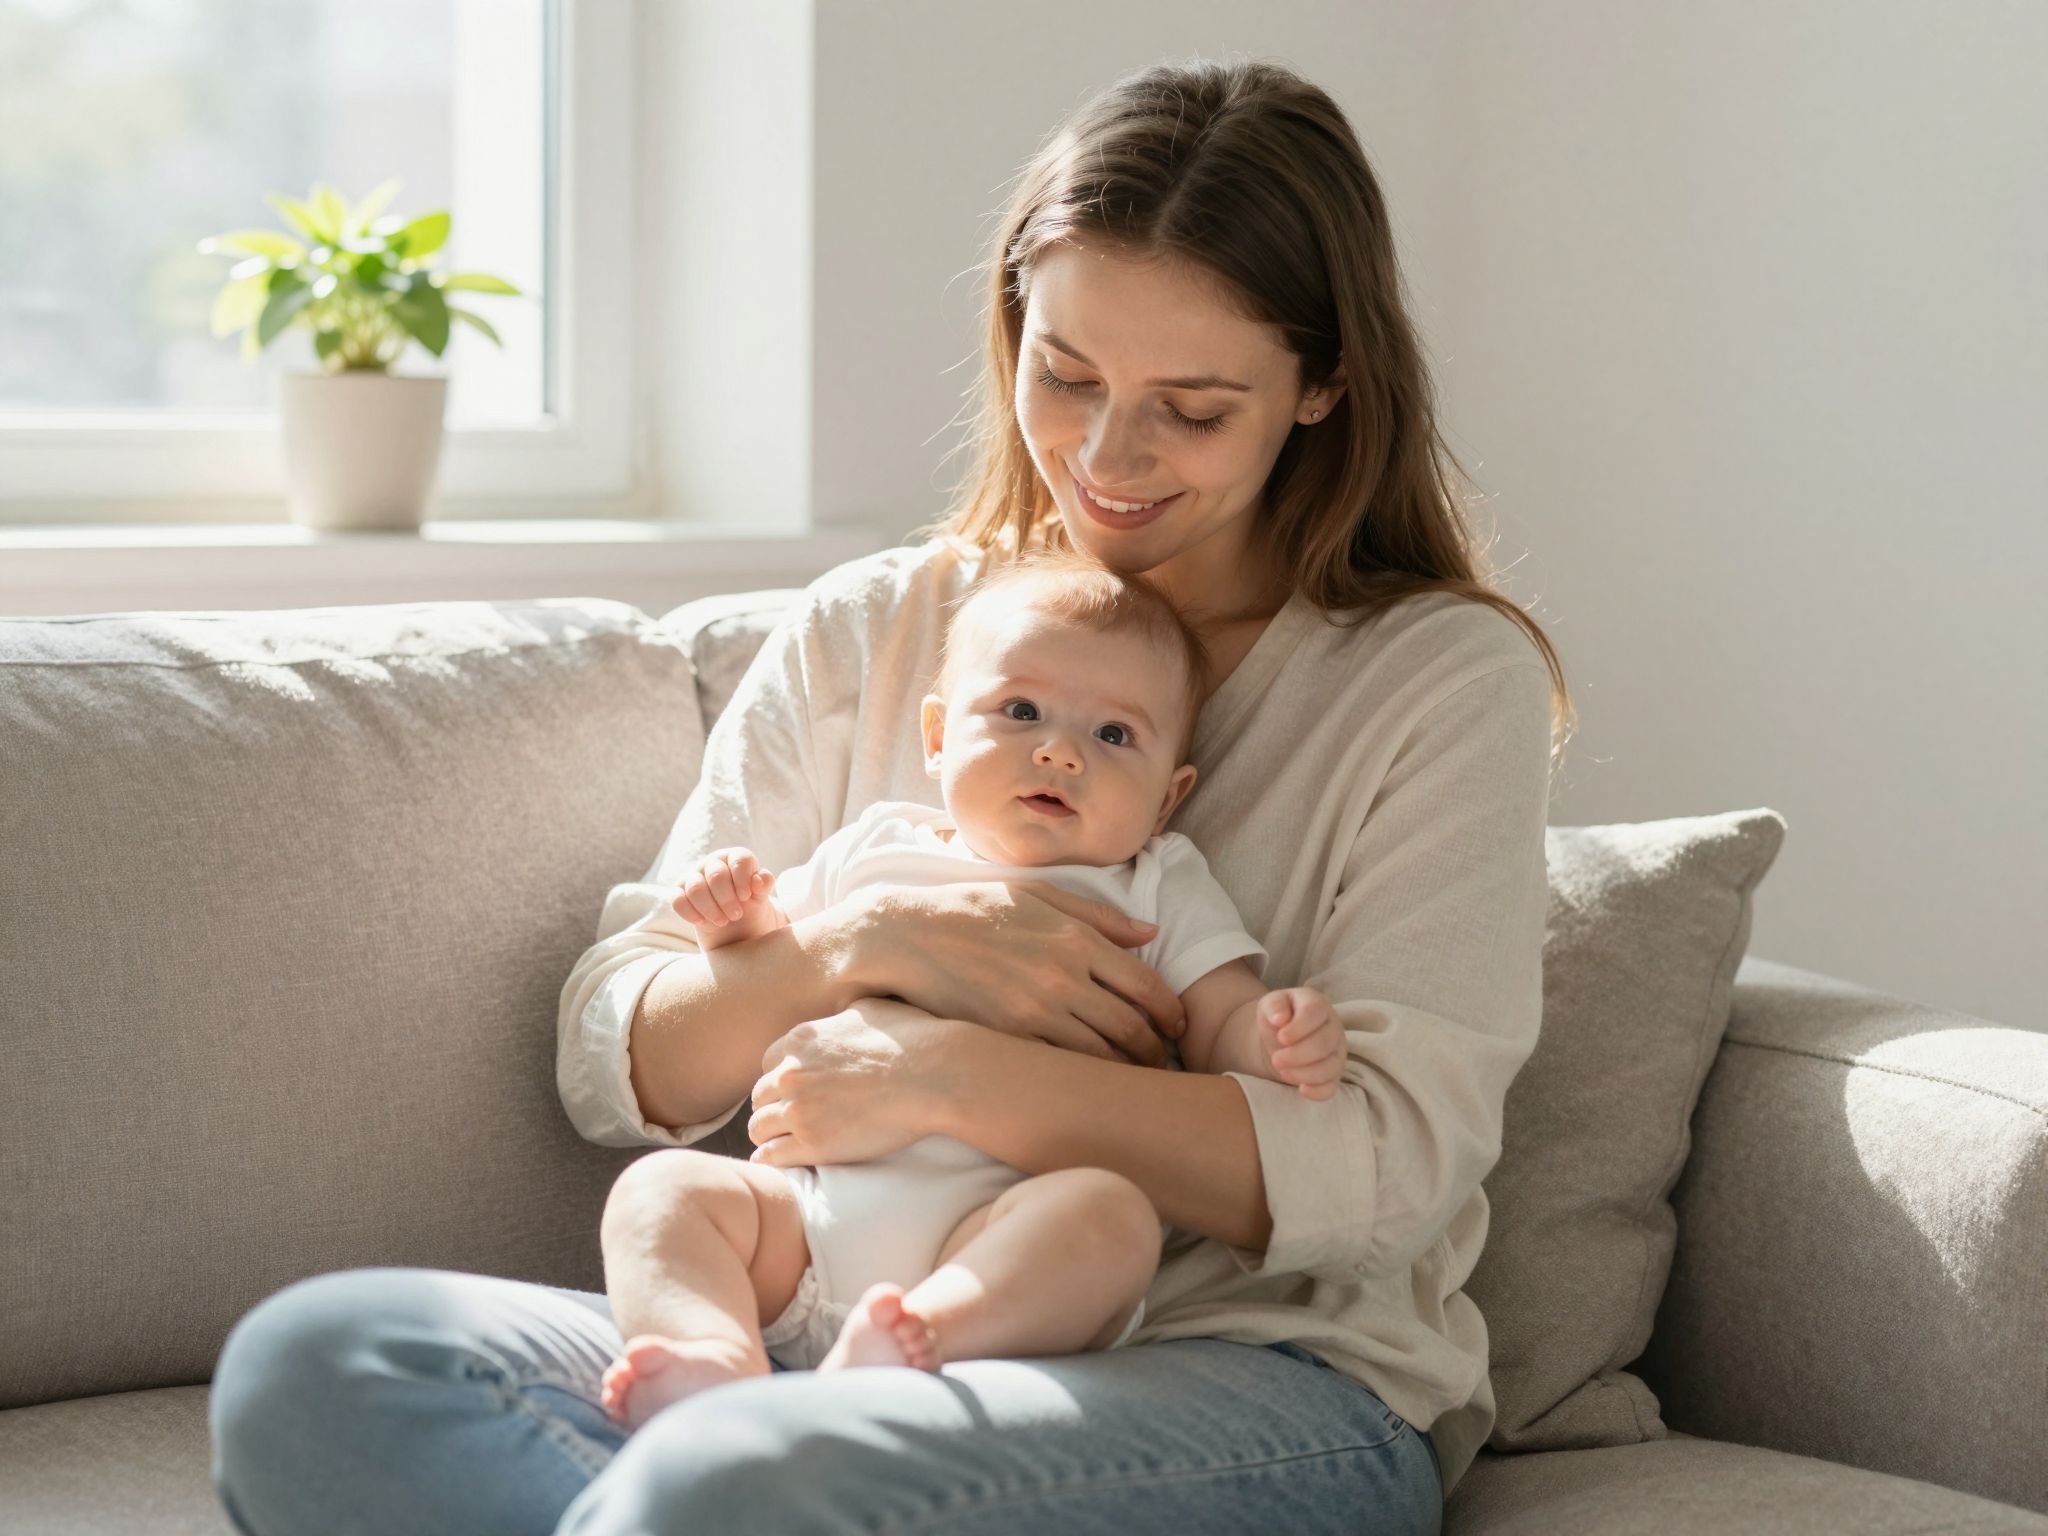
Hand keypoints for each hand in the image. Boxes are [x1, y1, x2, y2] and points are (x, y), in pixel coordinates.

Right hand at [672, 848, 781, 947]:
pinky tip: (702, 922)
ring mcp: (694, 876)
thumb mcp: (762, 897)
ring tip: (722, 922)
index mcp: (736, 857)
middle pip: (716, 874)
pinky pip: (677, 900)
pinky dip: (690, 913)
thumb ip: (764, 885)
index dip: (743, 879)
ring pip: (695, 887)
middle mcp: (713, 863)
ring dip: (710, 908)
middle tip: (736, 915)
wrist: (736, 928)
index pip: (739, 859)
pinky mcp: (680, 893)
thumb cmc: (751, 907)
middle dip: (727, 899)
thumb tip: (760, 878)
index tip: (747, 898)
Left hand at [746, 997, 966, 1167]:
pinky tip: (780, 1160)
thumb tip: (839, 1020)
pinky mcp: (814, 1144)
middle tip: (790, 1118)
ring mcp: (800, 1110)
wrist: (937, 1076)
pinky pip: (771, 1157)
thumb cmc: (913, 1040)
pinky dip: (772, 1159)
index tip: (794, 1091)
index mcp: (802, 1040)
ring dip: (770, 1134)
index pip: (767, 1064)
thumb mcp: (869, 1011)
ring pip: (758, 1127)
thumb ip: (840, 1019)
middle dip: (774, 1106)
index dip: (780, 1078)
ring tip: (783, 1141)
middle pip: (760, 1096)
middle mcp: (792, 1073)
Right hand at [847, 880, 1184, 1067]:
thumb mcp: (1037, 895)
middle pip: (1132, 1027)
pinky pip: (1062, 1066)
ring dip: (1128, 1071)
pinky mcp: (1008, 1038)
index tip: (1178, 1026)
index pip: (1146, 985)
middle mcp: (1063, 977)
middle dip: (1156, 1049)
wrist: (906, 937)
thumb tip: (1150, 933)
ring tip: (1137, 1078)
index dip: (1171, 1012)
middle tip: (1164, 1060)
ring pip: (1102, 1055)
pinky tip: (1092, 1082)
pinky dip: (1085, 1076)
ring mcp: (1035, 1012)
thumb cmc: (972, 909)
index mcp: (1075, 938)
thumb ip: (1097, 916)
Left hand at [1258, 988, 1345, 1100]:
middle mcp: (1333, 1027)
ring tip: (1282, 1071)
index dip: (1299, 1027)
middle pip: (1324, 1043)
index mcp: (1317, 1004)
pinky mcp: (1334, 1074)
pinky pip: (1332, 1086)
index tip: (1281, 1038)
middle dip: (1298, 1054)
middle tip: (1276, 1059)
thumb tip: (1280, 1018)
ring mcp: (1337, 1052)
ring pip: (1330, 1067)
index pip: (1315, 1012)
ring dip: (1304, 1073)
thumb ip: (1274, 1006)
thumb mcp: (1269, 1005)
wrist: (1280, 1038)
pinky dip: (1318, 1091)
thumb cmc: (1277, 1018)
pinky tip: (1301, 1089)